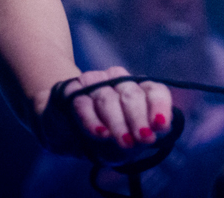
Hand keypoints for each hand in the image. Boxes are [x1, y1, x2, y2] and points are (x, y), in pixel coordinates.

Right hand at [35, 66, 175, 160]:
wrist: (62, 131)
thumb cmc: (103, 137)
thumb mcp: (125, 142)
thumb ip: (139, 137)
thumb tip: (151, 134)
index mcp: (137, 89)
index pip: (154, 91)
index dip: (159, 106)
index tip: (161, 125)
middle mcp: (118, 81)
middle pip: (132, 94)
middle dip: (139, 118)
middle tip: (143, 139)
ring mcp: (94, 83)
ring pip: (108, 99)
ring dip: (118, 122)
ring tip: (125, 142)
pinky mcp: (72, 91)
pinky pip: (83, 104)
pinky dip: (93, 120)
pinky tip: (101, 133)